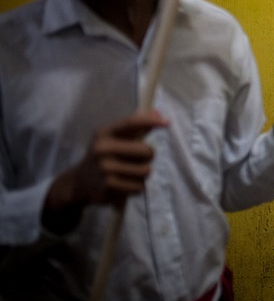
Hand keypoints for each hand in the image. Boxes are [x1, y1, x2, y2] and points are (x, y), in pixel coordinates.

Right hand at [42, 111, 167, 232]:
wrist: (79, 182)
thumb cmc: (104, 156)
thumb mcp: (113, 138)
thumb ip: (136, 127)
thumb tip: (158, 113)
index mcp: (104, 133)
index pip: (132, 123)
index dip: (151, 121)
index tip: (167, 123)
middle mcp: (103, 149)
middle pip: (147, 151)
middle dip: (148, 157)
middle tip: (138, 160)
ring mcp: (105, 168)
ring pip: (145, 171)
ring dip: (142, 174)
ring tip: (129, 173)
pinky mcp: (108, 186)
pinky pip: (139, 186)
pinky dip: (136, 187)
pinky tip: (124, 184)